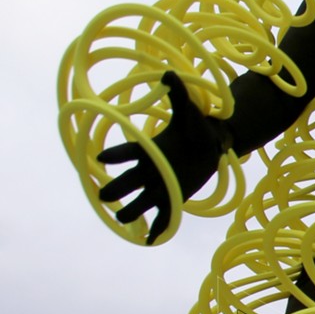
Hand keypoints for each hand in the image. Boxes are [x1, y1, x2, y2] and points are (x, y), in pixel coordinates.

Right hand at [96, 71, 231, 243]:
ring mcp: (160, 186)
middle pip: (127, 182)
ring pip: (141, 202)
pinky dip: (157, 228)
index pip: (128, 152)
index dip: (116, 154)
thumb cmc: (197, 127)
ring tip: (123, 219)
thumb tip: (169, 73)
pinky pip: (163, 216)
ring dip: (131, 211)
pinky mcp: (174, 198)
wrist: (213, 144)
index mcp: (149, 150)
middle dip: (116, 189)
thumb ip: (179, 95)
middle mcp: (149, 170)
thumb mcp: (189, 112)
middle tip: (104, 196)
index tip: (101, 156)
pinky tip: (150, 240)